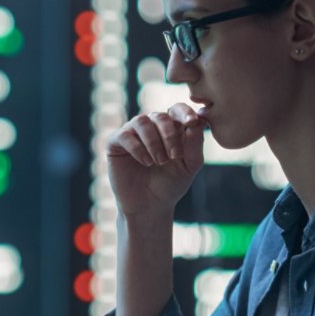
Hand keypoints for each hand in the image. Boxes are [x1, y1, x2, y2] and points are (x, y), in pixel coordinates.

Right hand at [108, 103, 206, 217]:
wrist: (149, 206)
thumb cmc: (171, 184)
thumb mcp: (190, 165)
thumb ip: (195, 143)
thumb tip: (198, 120)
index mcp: (171, 128)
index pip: (177, 109)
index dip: (185, 112)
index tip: (192, 122)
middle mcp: (151, 127)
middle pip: (160, 116)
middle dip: (169, 135)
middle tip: (173, 157)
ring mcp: (132, 133)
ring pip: (142, 121)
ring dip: (153, 142)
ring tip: (158, 162)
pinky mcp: (115, 143)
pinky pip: (125, 135)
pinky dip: (137, 148)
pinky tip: (145, 162)